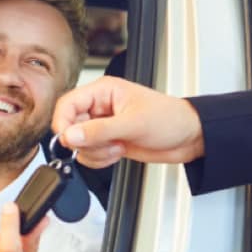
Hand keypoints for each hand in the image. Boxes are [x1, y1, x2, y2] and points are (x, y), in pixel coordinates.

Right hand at [51, 76, 204, 166]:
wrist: (189, 138)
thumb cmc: (170, 118)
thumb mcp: (133, 123)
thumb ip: (99, 130)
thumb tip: (71, 135)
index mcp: (103, 91)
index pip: (68, 103)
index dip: (63, 122)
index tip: (67, 139)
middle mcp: (100, 108)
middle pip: (71, 126)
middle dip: (85, 141)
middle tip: (103, 144)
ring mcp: (104, 126)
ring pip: (79, 143)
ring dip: (95, 152)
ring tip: (117, 147)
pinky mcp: (109, 142)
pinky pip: (90, 154)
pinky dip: (100, 159)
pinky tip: (118, 153)